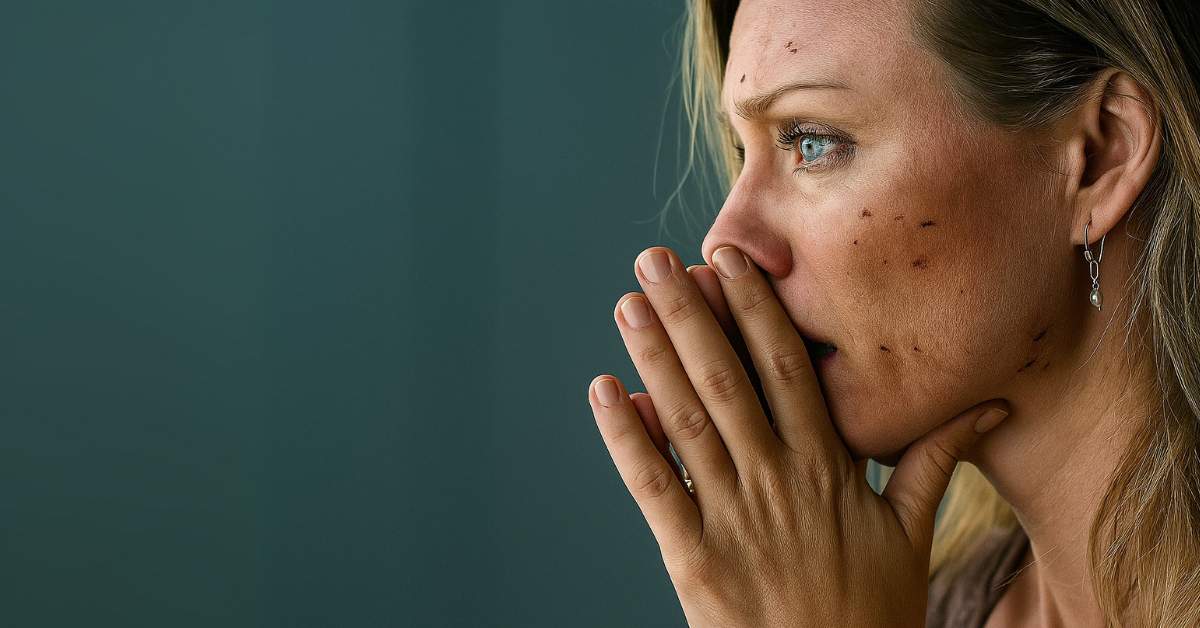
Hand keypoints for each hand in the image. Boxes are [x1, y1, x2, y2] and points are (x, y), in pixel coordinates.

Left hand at [588, 246, 1008, 626]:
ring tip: (629, 305)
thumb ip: (935, 462)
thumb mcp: (912, 535)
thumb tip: (990, 404)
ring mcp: (734, 518)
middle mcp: (779, 481)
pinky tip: (604, 390)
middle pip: (729, 381)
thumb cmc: (872, 614)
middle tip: (655, 259)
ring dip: (655, 358)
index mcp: (829, 468)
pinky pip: (655, 487)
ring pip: (689, 422)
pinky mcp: (695, 559)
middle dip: (691, 315)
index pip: (788, 370)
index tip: (731, 260)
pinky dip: (626, 437)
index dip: (757, 310)